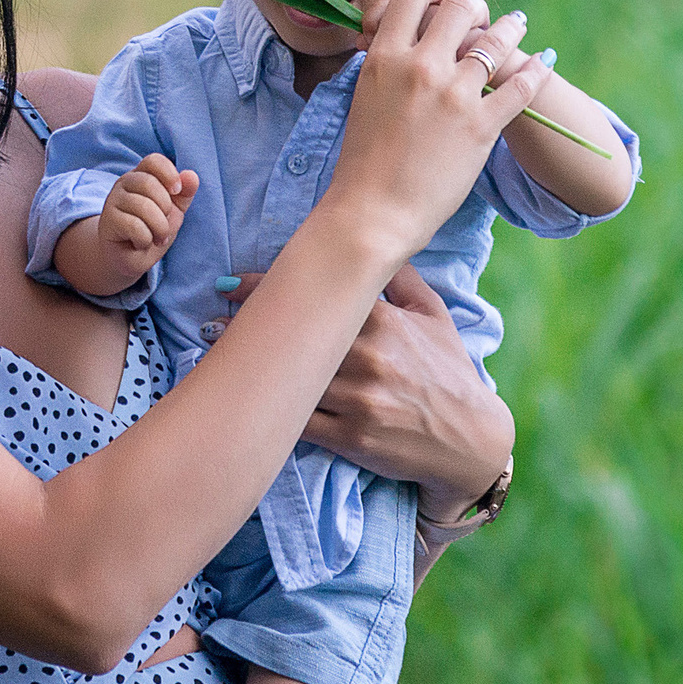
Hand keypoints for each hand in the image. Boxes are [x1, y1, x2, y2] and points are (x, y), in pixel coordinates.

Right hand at [100, 154, 197, 270]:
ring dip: (159, 229)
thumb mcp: (174, 211)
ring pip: (143, 206)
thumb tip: (191, 175)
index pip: (153, 160)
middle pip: (149, 183)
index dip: (169, 174)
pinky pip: (134, 226)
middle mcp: (124, 184)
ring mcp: (113, 201)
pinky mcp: (107, 221)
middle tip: (164, 225)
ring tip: (156, 238)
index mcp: (142, 176)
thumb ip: (184, 193)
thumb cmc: (152, 230)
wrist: (129, 257)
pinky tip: (140, 243)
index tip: (176, 191)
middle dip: (165, 209)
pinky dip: (145, 239)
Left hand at [217, 266, 512, 518]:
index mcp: (384, 323)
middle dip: (246, 329)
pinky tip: (246, 398)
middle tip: (210, 322)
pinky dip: (272, 409)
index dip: (263, 288)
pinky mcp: (352, 438)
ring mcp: (359, 401)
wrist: (472, 442)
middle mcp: (369, 359)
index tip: (228, 286)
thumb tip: (375, 241)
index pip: (314, 296)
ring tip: (217, 357)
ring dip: (250, 369)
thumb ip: (403, 279)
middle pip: (293, 337)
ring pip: (289, 379)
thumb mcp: (435, 318)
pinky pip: (299, 422)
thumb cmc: (449, 374)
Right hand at [329, 0, 551, 264]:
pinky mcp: (482, 125)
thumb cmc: (361, 160)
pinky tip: (545, 63)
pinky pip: (521, 86)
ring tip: (518, 23)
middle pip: (459, 8)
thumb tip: (402, 43)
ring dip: (511, 28)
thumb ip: (385, 65)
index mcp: (383, 58)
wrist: (374, 211)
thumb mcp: (363, 98)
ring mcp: (453, 95)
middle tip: (481, 15)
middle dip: (474, 6)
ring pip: (496, 41)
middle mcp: (420, 67)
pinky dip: (537, 71)